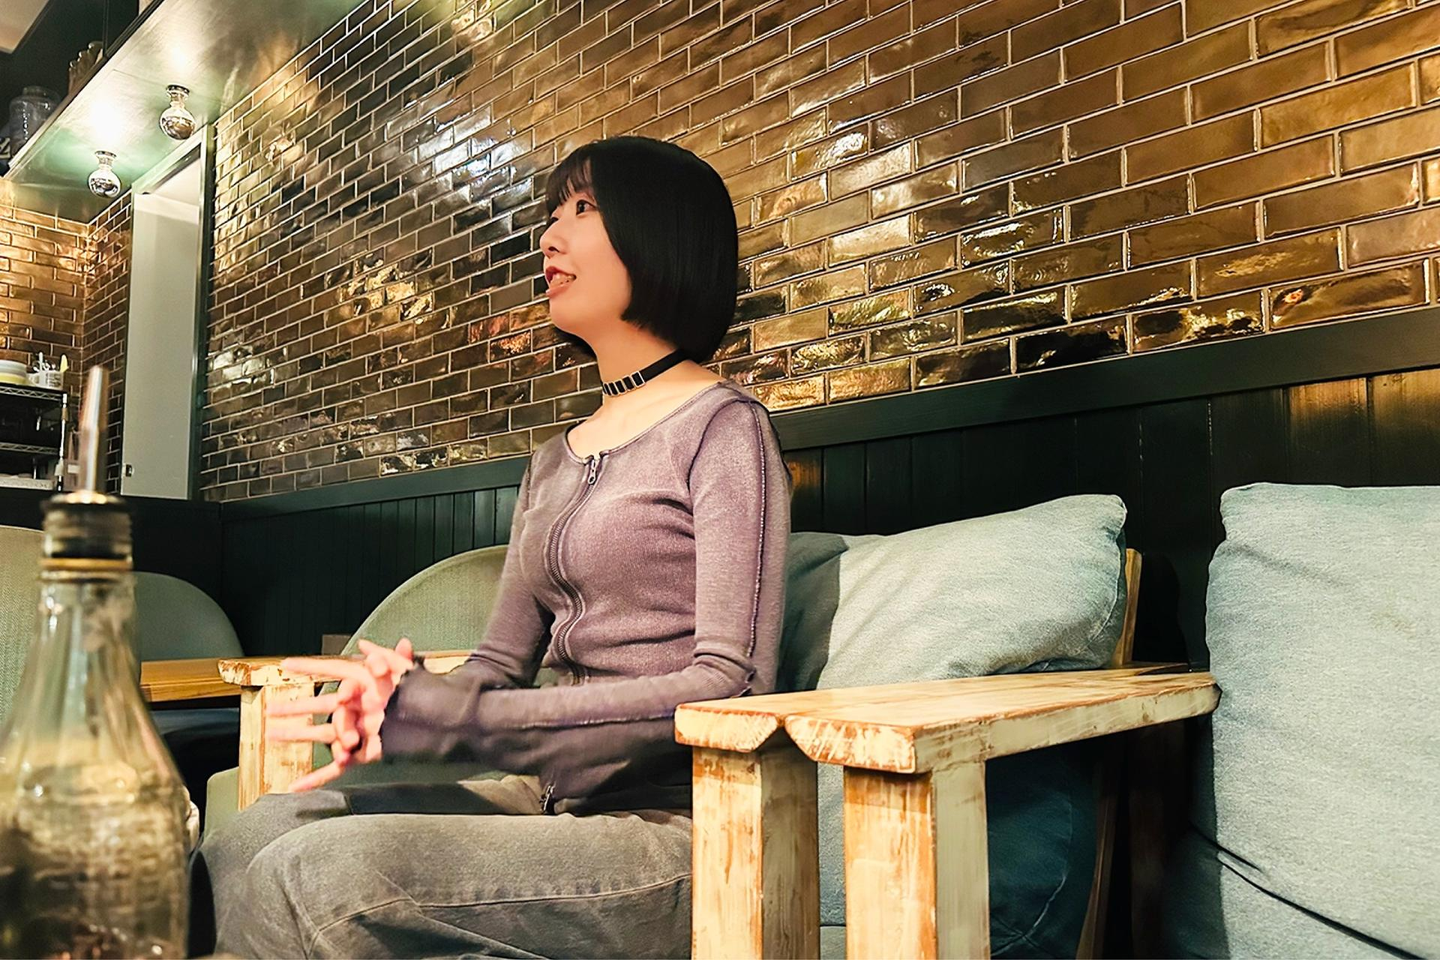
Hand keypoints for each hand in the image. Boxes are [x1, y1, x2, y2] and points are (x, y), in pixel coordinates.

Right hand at [267, 638, 415, 790]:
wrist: (444, 722)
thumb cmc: (426, 694)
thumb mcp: (407, 673)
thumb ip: (388, 658)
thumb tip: (365, 646)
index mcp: (365, 686)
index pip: (332, 672)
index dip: (309, 668)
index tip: (285, 664)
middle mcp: (358, 708)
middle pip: (321, 707)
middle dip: (295, 708)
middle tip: (272, 709)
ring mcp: (359, 731)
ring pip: (323, 735)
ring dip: (297, 736)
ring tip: (272, 735)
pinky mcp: (363, 754)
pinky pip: (336, 767)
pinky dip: (316, 778)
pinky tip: (296, 786)